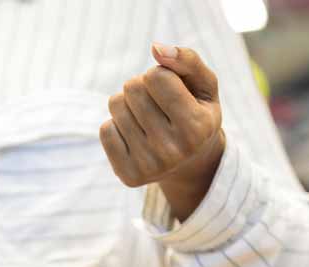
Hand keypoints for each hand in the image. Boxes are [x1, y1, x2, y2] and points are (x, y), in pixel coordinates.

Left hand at [100, 44, 225, 220]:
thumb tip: (156, 48)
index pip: (156, 76)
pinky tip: (136, 138)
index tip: (172, 92)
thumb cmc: (196, 113)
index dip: (160, 75)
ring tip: (147, 120)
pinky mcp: (129, 176)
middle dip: (141, 87)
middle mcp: (174, 151)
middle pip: (132, 87)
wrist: (192, 164)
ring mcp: (150, 167)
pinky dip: (117, 126)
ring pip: (116, 105)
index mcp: (196, 128)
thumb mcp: (204, 85)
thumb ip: (187, 60)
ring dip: (128, 105)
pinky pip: (105, 130)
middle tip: (157, 106)